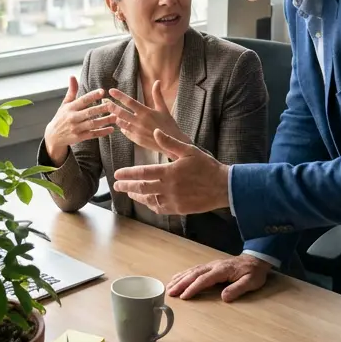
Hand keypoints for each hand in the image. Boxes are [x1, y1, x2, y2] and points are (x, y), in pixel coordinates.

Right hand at [43, 76, 111, 165]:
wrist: (53, 136)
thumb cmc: (61, 117)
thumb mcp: (64, 104)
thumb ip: (72, 91)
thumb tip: (72, 76)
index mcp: (70, 107)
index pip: (83, 100)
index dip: (92, 95)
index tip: (102, 91)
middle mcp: (72, 117)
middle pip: (89, 112)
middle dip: (101, 108)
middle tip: (113, 104)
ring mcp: (76, 128)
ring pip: (92, 124)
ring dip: (105, 120)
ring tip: (115, 117)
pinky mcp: (79, 137)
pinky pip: (92, 134)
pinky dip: (102, 132)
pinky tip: (111, 129)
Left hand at [107, 82, 187, 154]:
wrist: (172, 143)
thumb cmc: (169, 125)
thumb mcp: (163, 109)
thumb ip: (157, 95)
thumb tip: (157, 81)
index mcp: (146, 112)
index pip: (129, 102)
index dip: (119, 96)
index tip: (111, 91)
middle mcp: (139, 121)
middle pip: (121, 112)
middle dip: (111, 106)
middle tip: (104, 102)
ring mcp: (137, 131)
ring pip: (120, 123)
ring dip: (115, 117)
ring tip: (111, 112)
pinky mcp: (136, 140)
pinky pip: (125, 132)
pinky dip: (122, 127)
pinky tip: (121, 124)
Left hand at [112, 130, 229, 214]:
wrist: (223, 186)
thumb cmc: (206, 166)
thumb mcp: (188, 150)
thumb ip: (170, 143)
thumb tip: (155, 132)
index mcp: (169, 171)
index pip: (143, 173)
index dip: (128, 174)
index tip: (117, 174)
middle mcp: (169, 187)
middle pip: (142, 188)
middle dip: (127, 186)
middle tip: (116, 185)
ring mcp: (174, 200)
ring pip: (149, 200)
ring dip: (137, 196)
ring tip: (129, 193)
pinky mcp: (179, 209)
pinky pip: (160, 208)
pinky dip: (150, 205)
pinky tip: (146, 201)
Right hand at [168, 255, 270, 301]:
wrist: (256, 259)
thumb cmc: (254, 273)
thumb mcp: (251, 282)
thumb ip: (238, 289)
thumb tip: (224, 297)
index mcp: (222, 270)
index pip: (204, 279)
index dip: (193, 288)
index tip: (184, 296)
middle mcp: (214, 265)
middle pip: (194, 274)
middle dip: (181, 283)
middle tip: (170, 293)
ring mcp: (211, 264)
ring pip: (192, 270)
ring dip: (180, 278)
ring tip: (169, 287)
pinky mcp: (210, 266)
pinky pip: (194, 269)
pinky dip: (184, 274)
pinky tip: (177, 278)